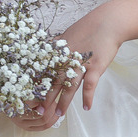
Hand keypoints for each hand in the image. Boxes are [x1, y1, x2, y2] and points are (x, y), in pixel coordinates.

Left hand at [16, 6, 124, 130]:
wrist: (108, 22)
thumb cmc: (88, 28)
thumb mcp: (67, 35)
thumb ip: (56, 45)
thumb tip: (45, 47)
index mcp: (59, 53)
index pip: (44, 72)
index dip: (37, 85)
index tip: (29, 96)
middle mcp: (67, 60)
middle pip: (54, 81)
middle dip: (46, 97)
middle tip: (38, 110)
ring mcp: (81, 64)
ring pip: (69, 86)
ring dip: (64, 101)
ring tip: (58, 114)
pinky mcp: (95, 67)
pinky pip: (90, 85)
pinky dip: (88, 97)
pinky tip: (86, 108)